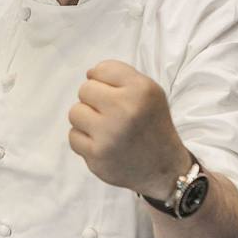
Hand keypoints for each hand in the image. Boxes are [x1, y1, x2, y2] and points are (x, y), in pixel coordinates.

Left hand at [68, 59, 192, 198]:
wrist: (163, 168)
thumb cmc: (151, 124)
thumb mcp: (150, 92)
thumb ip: (120, 76)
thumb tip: (89, 74)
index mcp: (141, 90)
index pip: (101, 69)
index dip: (104, 81)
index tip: (115, 94)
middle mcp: (125, 110)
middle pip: (85, 90)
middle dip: (94, 100)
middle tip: (111, 114)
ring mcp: (109, 134)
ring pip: (75, 113)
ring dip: (86, 120)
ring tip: (105, 128)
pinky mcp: (97, 155)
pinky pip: (73, 137)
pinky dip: (84, 140)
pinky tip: (101, 144)